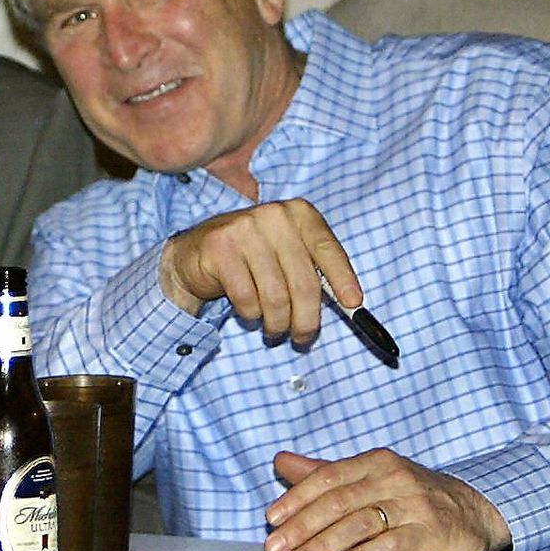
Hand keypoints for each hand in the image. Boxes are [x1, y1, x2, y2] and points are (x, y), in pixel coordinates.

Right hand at [158, 199, 357, 343]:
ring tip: (274, 328)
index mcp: (298, 212)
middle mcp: (274, 216)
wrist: (197, 253)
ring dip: (277, 323)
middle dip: (306, 320)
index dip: (343, 279)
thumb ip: (317, 272)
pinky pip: (247, 300)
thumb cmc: (254, 259)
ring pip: (275, 297)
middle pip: (303, 282)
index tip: (353, 304)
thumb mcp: (289, 255)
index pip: (327, 248)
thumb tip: (351, 305)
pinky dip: (251, 315)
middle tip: (302, 338)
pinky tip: (249, 311)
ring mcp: (244, 229)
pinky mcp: (220, 249)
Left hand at [263, 449, 509, 550]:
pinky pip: (391, 544)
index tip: (271, 519)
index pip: (326, 477)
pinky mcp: (429, 532)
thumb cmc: (413, 496)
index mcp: (374, 462)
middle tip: (275, 548)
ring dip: (324, 545)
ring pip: (360, 523)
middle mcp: (392, 478)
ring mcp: (413, 504)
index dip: (296, 498)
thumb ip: (325, 472)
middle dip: (302, 527)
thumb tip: (281, 461)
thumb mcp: (371, 478)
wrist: (474, 511)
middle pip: (338, 501)